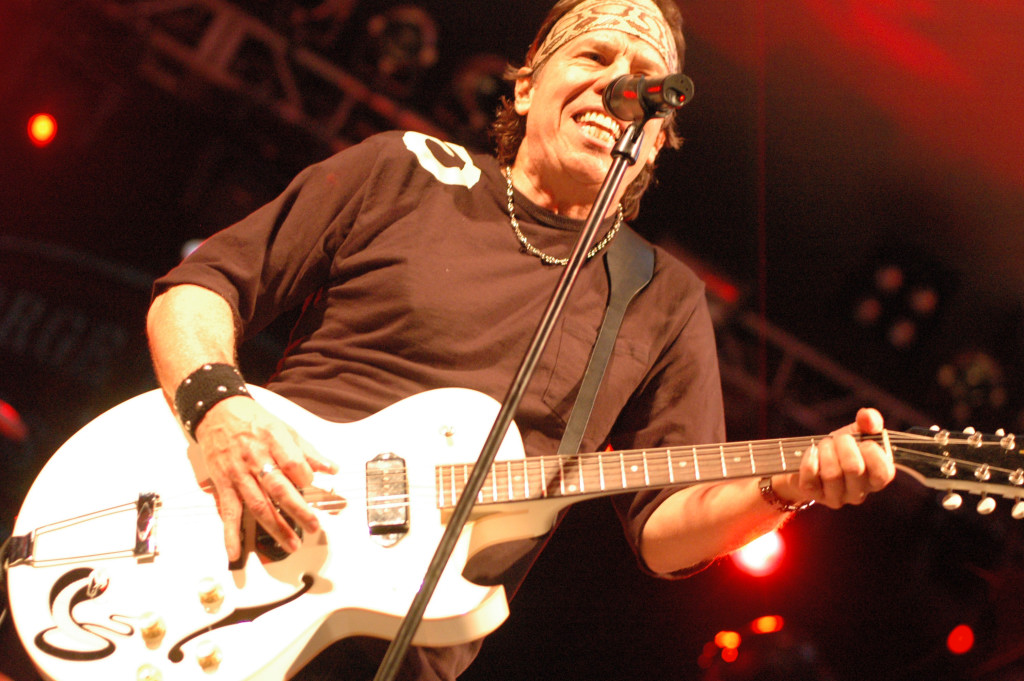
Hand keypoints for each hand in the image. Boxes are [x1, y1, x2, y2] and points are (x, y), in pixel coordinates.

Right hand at [195, 395, 337, 560]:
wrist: (216, 412)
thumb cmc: (254, 421)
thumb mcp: (284, 428)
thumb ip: (308, 452)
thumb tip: (332, 468)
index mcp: (273, 440)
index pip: (294, 464)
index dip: (306, 477)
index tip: (311, 482)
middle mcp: (255, 458)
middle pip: (279, 488)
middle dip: (298, 510)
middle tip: (313, 527)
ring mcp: (238, 474)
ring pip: (258, 505)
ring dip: (275, 527)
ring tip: (291, 544)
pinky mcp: (224, 484)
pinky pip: (228, 512)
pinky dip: (231, 534)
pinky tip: (236, 552)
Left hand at [772, 408, 894, 508]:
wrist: (813, 457)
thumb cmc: (842, 447)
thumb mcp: (859, 431)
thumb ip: (870, 421)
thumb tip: (867, 417)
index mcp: (876, 479)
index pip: (883, 472)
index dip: (872, 452)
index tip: (863, 442)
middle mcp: (859, 493)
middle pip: (853, 468)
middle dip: (843, 445)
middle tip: (839, 440)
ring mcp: (837, 498)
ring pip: (831, 474)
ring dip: (825, 451)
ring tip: (825, 446)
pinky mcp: (815, 496)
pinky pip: (810, 478)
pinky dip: (809, 460)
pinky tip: (812, 453)